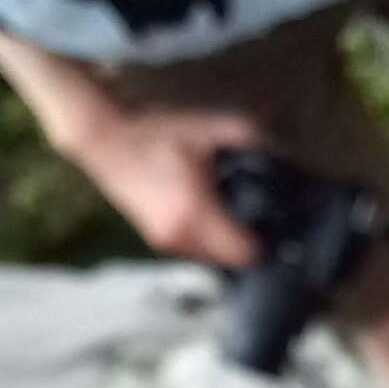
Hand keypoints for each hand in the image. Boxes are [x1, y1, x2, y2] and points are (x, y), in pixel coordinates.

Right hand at [63, 104, 263, 267]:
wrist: (104, 139)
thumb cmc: (156, 132)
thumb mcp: (210, 127)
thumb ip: (252, 140)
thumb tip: (284, 155)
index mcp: (196, 216)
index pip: (245, 254)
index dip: (266, 241)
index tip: (276, 224)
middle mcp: (180, 239)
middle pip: (230, 260)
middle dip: (246, 241)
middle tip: (260, 214)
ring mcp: (166, 243)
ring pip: (211, 257)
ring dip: (225, 240)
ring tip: (232, 209)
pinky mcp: (156, 239)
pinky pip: (194, 249)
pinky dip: (206, 236)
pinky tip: (208, 209)